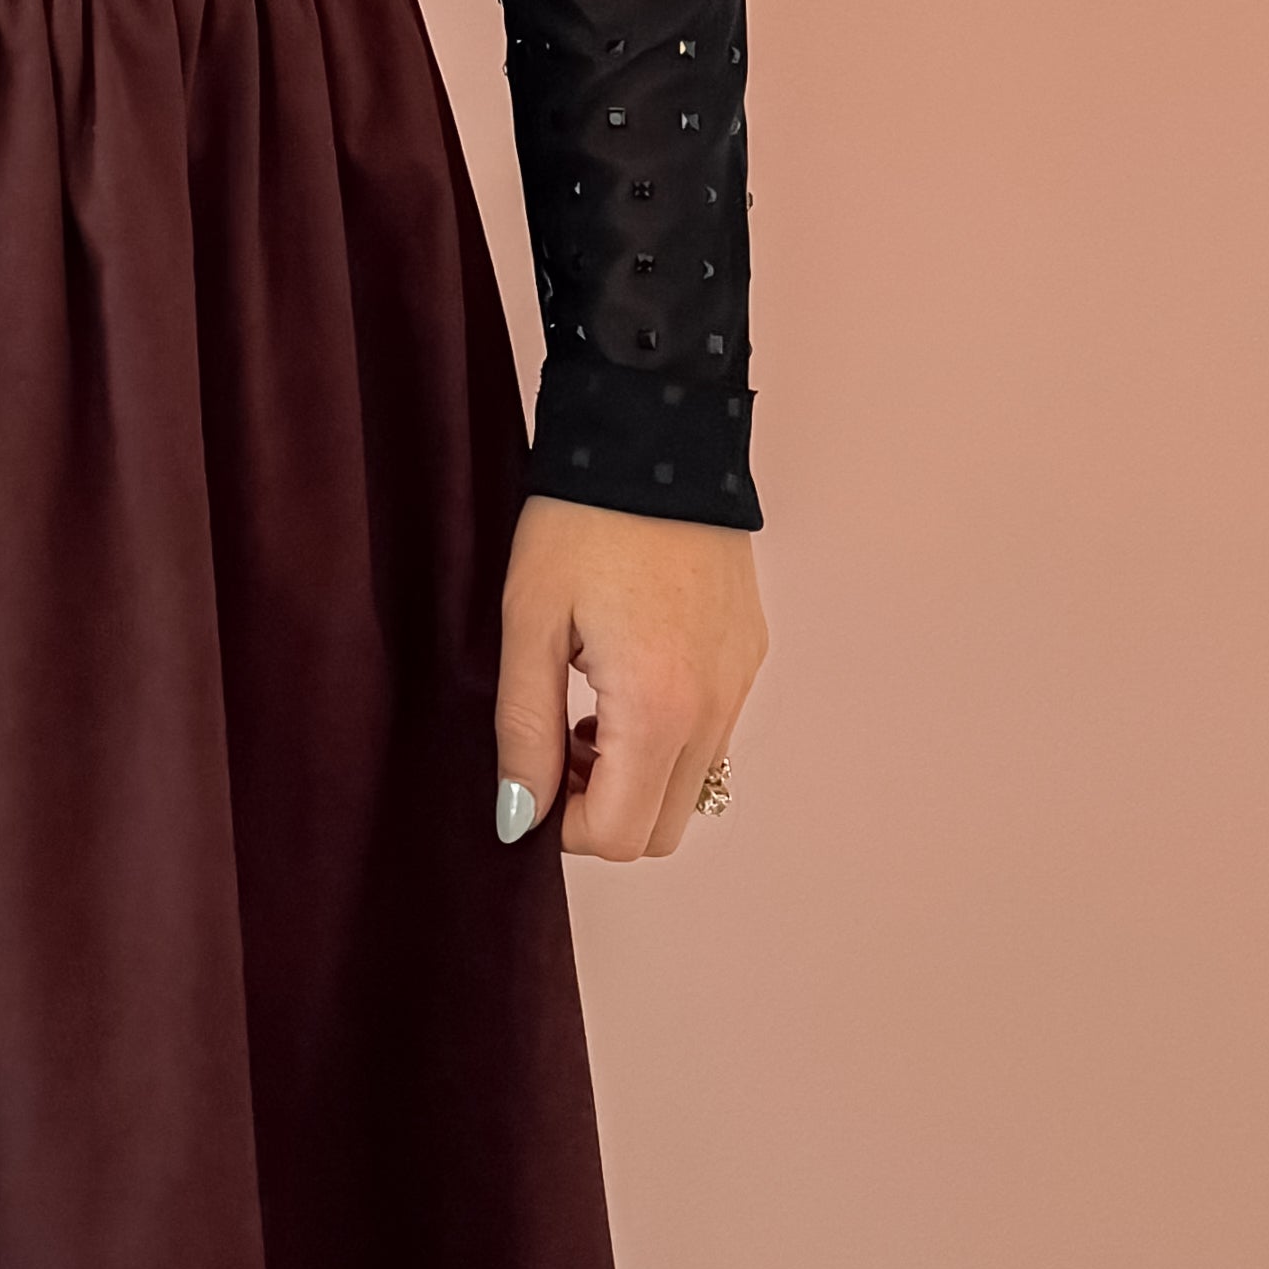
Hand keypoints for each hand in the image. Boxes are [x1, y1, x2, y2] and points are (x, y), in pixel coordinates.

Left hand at [494, 492, 767, 862]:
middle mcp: (716, 707)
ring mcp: (741, 682)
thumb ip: (523, 732)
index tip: (532, 772)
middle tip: (555, 742)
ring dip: (636, 774)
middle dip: (604, 808)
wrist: (655, 432)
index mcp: (658, 707)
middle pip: (664, 829)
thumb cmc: (580, 521)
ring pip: (694, 786)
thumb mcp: (527, 624)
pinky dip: (668, 735)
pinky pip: (714, 734)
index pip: (621, 836)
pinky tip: (623, 674)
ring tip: (585, 703)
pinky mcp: (750, 655)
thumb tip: (517, 819)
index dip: (563, 826)